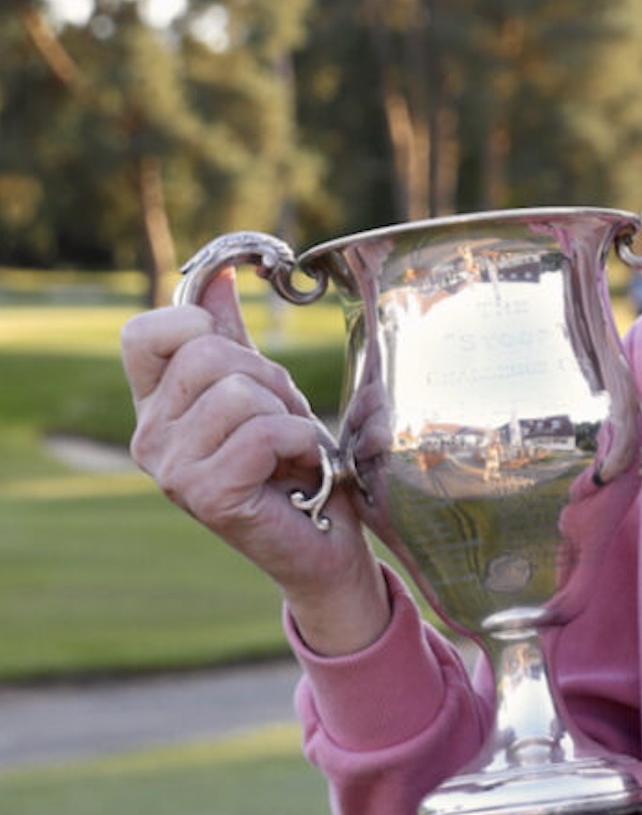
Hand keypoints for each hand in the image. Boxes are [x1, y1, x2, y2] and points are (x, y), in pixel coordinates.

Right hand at [121, 267, 389, 653]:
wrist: (324, 541)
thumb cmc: (294, 464)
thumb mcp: (263, 389)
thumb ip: (233, 335)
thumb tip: (217, 273)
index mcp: (155, 405)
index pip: (143, 333)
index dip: (197, 323)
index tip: (238, 351)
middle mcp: (149, 437)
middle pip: (209, 353)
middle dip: (270, 378)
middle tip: (285, 421)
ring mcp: (172, 469)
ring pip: (240, 392)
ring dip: (289, 414)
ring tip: (292, 449)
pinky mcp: (207, 494)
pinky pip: (265, 432)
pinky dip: (302, 443)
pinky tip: (302, 470)